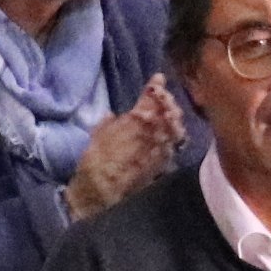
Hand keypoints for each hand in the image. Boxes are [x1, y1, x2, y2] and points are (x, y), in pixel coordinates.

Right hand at [67, 75, 186, 220]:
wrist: (104, 192)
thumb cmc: (95, 161)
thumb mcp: (97, 135)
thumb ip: (108, 124)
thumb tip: (114, 115)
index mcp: (135, 119)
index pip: (150, 97)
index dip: (156, 86)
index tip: (159, 78)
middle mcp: (153, 131)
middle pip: (168, 110)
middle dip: (168, 102)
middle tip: (166, 97)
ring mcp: (161, 147)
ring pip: (175, 127)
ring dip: (174, 118)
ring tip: (172, 114)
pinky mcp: (164, 164)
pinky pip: (173, 146)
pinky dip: (173, 138)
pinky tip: (172, 136)